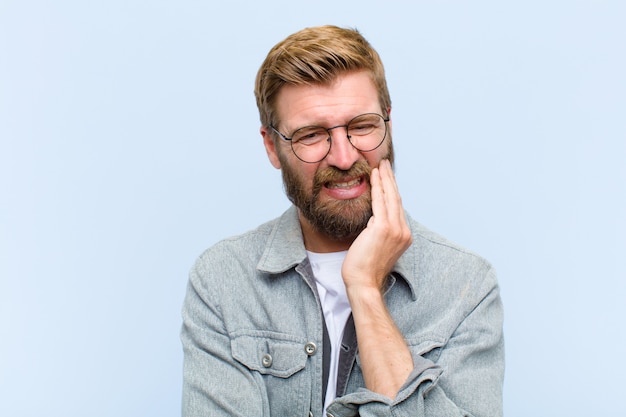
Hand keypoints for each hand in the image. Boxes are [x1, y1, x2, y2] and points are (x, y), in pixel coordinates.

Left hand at [341, 159, 411, 292]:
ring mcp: (395, 230)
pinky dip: (377, 187)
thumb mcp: (376, 246)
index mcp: (403, 236)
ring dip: (384, 179)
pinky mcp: (383, 228)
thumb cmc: (364, 269)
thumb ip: (378, 231)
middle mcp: (403, 231)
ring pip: (390, 197)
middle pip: (396, 199)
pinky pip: (379, 202)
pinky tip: (374, 176)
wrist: (364, 283)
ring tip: (380, 165)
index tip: (387, 177)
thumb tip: (373, 219)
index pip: (397, 207)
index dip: (392, 190)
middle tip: (385, 164)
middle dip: (390, 179)